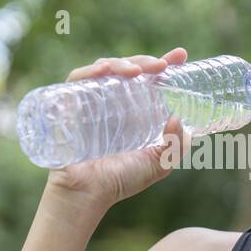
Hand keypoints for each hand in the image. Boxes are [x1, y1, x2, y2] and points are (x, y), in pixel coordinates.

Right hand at [45, 47, 191, 208]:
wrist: (89, 194)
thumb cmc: (120, 180)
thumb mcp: (159, 164)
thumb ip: (176, 145)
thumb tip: (177, 117)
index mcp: (134, 109)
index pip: (148, 78)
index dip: (164, 64)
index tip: (181, 56)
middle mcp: (113, 100)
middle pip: (128, 68)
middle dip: (146, 61)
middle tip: (161, 66)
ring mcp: (91, 100)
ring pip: (105, 68)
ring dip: (122, 62)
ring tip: (138, 70)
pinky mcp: (69, 104)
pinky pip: (77, 78)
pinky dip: (90, 70)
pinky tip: (106, 71)